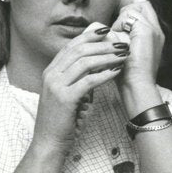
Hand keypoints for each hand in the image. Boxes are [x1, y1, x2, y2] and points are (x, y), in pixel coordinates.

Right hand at [31, 22, 127, 154]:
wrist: (48, 142)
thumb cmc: (60, 120)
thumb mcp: (64, 94)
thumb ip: (75, 78)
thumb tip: (95, 64)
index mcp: (50, 72)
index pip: (71, 46)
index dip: (89, 36)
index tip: (106, 30)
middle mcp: (51, 75)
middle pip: (79, 50)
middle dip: (102, 44)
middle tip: (121, 43)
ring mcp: (56, 86)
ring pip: (85, 62)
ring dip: (107, 56)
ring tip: (123, 55)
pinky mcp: (65, 99)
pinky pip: (88, 80)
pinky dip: (105, 74)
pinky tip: (116, 71)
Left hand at [111, 0, 164, 91]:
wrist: (137, 85)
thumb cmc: (128, 75)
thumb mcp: (127, 54)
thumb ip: (124, 41)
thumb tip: (109, 33)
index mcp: (154, 36)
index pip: (145, 12)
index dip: (129, 15)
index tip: (118, 29)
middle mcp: (157, 30)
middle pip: (143, 5)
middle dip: (126, 12)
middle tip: (117, 30)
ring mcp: (153, 29)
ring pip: (134, 9)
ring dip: (121, 20)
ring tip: (116, 37)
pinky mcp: (146, 31)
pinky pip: (129, 15)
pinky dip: (119, 24)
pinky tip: (117, 39)